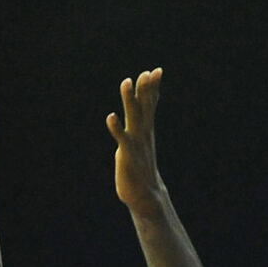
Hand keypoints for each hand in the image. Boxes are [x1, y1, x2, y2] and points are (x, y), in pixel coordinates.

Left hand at [106, 68, 166, 209]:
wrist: (145, 195)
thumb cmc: (141, 168)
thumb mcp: (142, 144)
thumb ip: (141, 130)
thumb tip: (143, 121)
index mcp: (146, 130)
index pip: (151, 104)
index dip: (153, 88)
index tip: (157, 71)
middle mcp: (143, 133)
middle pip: (144, 107)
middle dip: (145, 89)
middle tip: (147, 73)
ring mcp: (136, 143)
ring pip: (133, 117)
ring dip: (129, 100)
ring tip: (126, 82)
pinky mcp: (127, 155)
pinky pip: (122, 139)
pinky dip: (116, 128)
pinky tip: (110, 117)